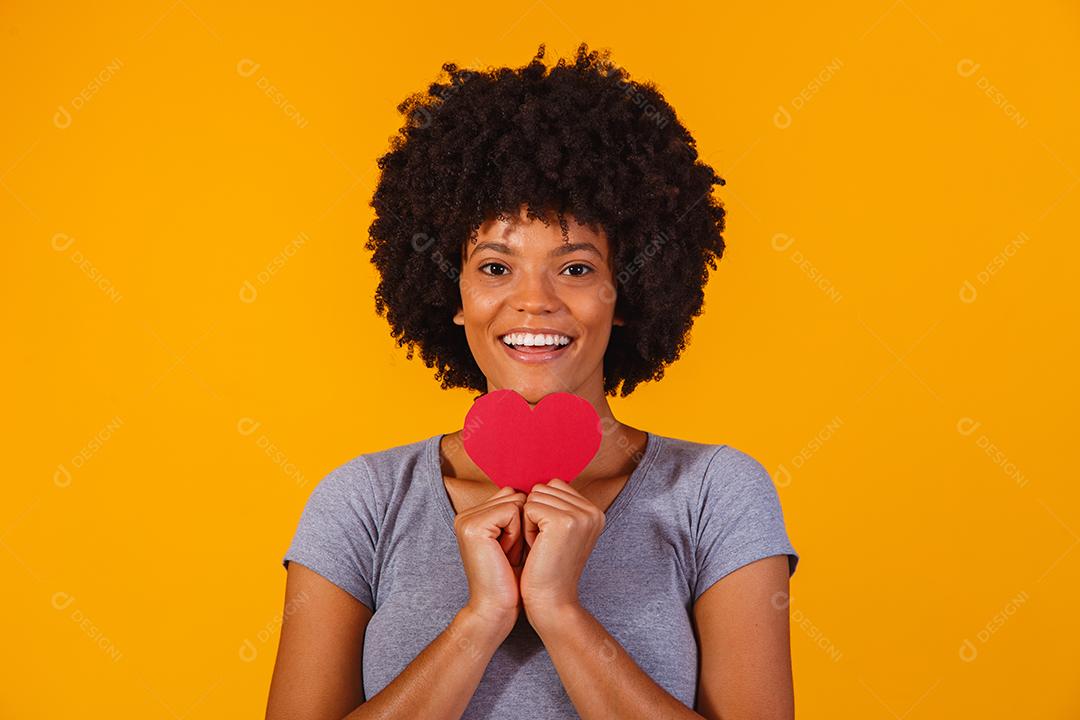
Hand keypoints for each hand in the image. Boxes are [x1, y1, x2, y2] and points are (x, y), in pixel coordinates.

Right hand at [453, 486, 527, 629]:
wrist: (496, 609)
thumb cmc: (512, 579)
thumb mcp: (515, 539)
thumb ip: (517, 513)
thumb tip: (542, 488)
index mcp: (473, 516)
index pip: (512, 495)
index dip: (524, 521)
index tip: (514, 550)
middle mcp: (466, 515)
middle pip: (515, 495)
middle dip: (523, 524)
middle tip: (511, 553)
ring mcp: (466, 519)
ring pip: (516, 502)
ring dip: (521, 529)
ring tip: (508, 554)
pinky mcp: (474, 526)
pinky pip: (512, 511)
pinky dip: (517, 533)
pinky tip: (506, 554)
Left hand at [519, 478, 604, 623]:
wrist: (551, 603)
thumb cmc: (547, 569)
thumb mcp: (560, 533)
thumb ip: (558, 506)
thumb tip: (538, 483)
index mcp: (594, 512)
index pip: (555, 485)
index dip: (542, 510)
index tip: (549, 539)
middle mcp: (592, 511)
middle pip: (544, 488)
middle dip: (535, 514)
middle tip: (544, 544)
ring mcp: (580, 516)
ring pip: (535, 496)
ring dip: (529, 521)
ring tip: (541, 546)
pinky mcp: (563, 522)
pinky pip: (528, 507)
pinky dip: (525, 528)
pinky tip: (536, 548)